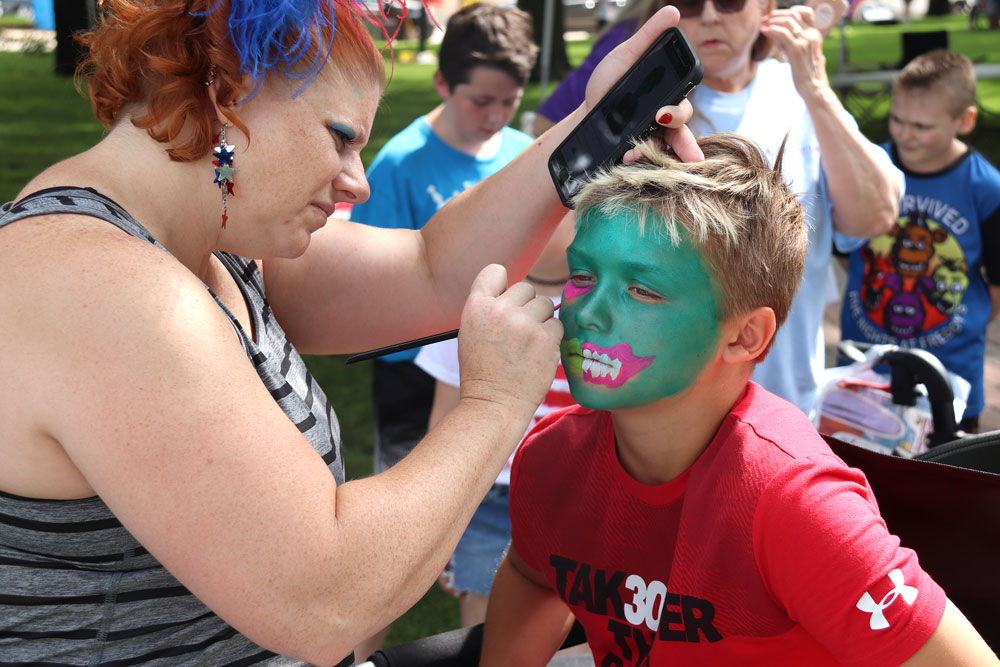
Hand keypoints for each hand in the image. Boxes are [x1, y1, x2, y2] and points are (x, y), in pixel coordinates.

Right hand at [457, 264, 561, 416]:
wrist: (494, 404)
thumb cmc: (482, 372)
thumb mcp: (471, 332)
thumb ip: (489, 308)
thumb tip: (515, 293)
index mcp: (476, 306)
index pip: (496, 271)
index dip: (504, 285)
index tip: (506, 300)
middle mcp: (500, 310)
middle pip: (527, 288)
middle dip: (526, 307)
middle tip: (519, 333)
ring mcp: (524, 323)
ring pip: (545, 304)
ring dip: (541, 321)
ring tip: (528, 344)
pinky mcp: (546, 338)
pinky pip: (557, 324)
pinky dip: (552, 337)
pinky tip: (538, 353)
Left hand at [584, 6, 702, 162]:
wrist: (585, 113)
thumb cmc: (609, 83)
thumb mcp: (626, 56)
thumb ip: (649, 36)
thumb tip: (672, 11)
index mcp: (667, 99)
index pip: (682, 107)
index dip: (679, 113)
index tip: (665, 115)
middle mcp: (665, 123)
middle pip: (680, 134)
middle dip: (679, 142)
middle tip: (662, 137)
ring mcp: (652, 141)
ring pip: (665, 153)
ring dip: (655, 155)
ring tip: (634, 154)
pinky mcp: (638, 155)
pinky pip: (646, 164)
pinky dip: (637, 161)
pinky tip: (626, 158)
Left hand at [760, 7, 831, 103]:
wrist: (814, 88)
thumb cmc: (807, 75)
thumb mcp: (805, 54)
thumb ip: (796, 43)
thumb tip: (780, 37)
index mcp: (815, 34)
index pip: (805, 12)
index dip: (788, 11)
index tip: (774, 17)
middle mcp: (812, 34)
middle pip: (793, 14)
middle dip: (776, 15)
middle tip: (764, 20)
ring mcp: (805, 41)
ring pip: (787, 21)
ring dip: (772, 21)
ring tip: (762, 26)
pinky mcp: (797, 50)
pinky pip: (783, 33)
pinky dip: (772, 30)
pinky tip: (764, 31)